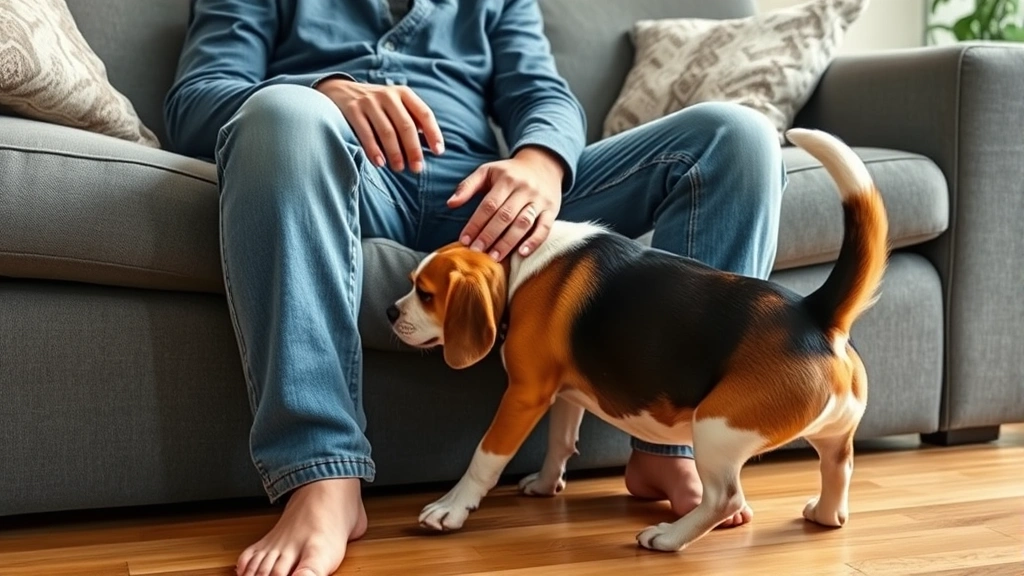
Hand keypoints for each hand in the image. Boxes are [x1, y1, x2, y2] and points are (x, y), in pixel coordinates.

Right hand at [316, 78, 443, 171]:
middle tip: (417, 168)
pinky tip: (380, 163)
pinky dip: (374, 150)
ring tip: (399, 168)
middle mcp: (388, 95)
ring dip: (395, 153)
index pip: (424, 114)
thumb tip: (431, 148)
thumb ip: (411, 120)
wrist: (340, 90)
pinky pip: (366, 133)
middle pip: (406, 125)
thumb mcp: (395, 105)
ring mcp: (369, 101)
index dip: (434, 133)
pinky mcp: (353, 110)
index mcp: (404, 94)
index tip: (439, 152)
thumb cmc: (377, 106)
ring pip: (387, 131)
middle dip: (413, 149)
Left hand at [448, 146, 563, 260]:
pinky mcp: (552, 210)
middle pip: (505, 216)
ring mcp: (540, 200)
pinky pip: (544, 228)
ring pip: (523, 223)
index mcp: (506, 179)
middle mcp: (524, 189)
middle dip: (489, 235)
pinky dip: (534, 241)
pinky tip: (521, 253)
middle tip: (476, 251)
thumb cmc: (509, 172)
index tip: (464, 240)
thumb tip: (450, 204)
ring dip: (508, 242)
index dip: (476, 223)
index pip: (489, 205)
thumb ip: (468, 186)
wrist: (543, 164)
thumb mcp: (487, 171)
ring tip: (494, 257)